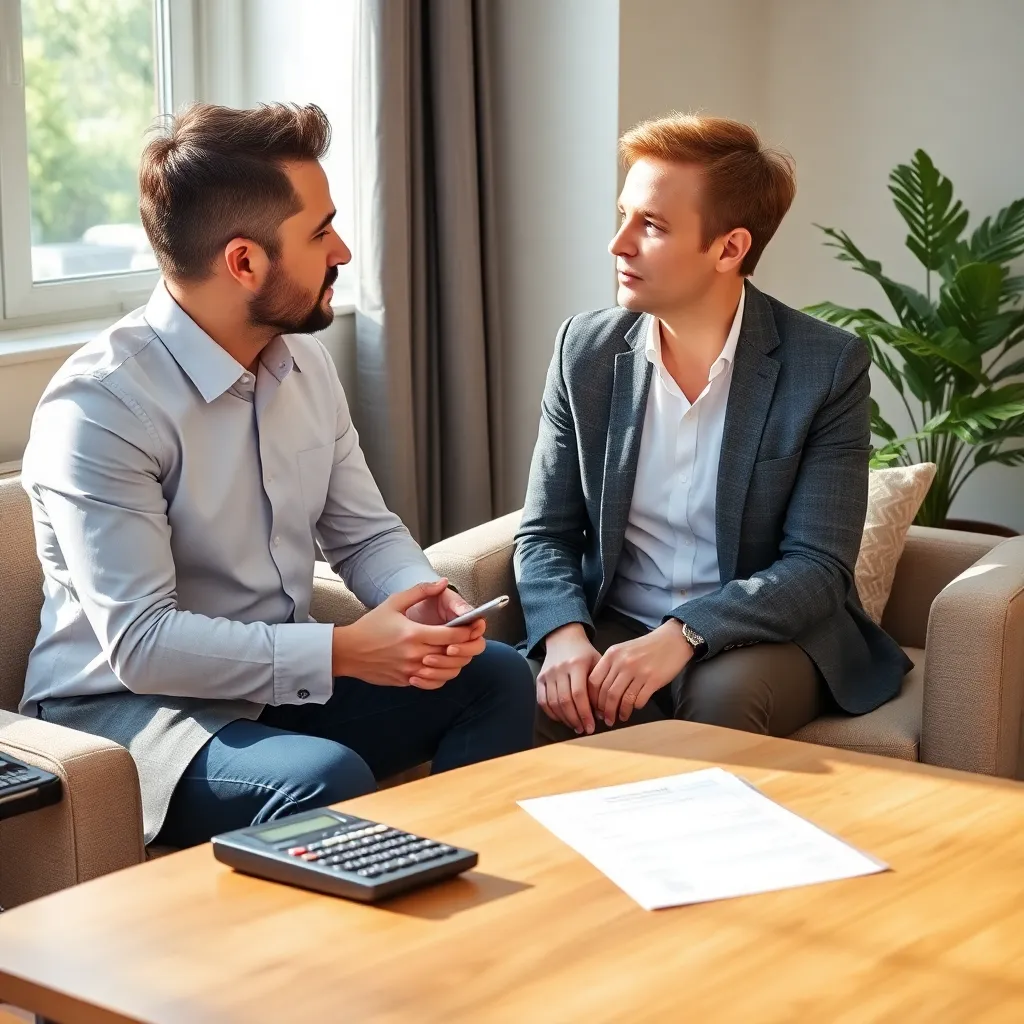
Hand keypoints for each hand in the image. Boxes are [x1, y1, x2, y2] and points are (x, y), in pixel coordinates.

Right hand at [332, 580, 483, 688]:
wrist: (347, 651)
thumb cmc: (370, 625)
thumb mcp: (394, 603)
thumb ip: (420, 591)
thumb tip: (442, 582)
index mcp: (414, 634)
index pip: (451, 636)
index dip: (467, 632)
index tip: (473, 627)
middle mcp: (414, 655)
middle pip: (451, 654)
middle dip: (464, 647)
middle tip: (470, 639)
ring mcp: (410, 671)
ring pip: (446, 672)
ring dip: (455, 663)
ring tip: (456, 652)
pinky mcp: (406, 681)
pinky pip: (432, 683)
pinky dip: (441, 676)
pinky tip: (440, 665)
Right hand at [537, 623, 600, 734]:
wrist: (563, 638)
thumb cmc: (585, 653)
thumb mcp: (597, 662)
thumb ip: (600, 685)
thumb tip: (602, 713)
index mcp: (576, 664)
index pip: (579, 694)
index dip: (585, 713)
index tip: (592, 726)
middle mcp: (559, 669)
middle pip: (565, 700)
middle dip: (575, 719)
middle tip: (584, 730)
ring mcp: (547, 673)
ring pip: (553, 703)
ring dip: (564, 719)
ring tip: (575, 726)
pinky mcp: (539, 678)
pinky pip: (542, 700)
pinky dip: (551, 713)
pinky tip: (562, 719)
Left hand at [588, 622, 692, 726]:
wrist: (672, 640)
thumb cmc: (646, 647)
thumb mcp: (623, 650)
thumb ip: (610, 666)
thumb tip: (600, 692)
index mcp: (612, 655)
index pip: (594, 681)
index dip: (593, 698)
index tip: (595, 708)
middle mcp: (623, 663)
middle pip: (607, 693)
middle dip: (605, 710)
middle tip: (607, 719)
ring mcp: (638, 671)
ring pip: (622, 699)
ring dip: (620, 712)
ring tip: (620, 718)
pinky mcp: (653, 680)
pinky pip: (639, 700)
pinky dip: (635, 707)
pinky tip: (635, 708)